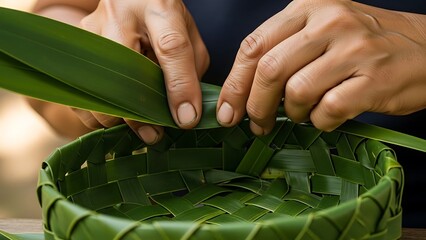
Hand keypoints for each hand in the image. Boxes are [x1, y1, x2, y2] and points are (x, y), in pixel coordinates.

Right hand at [33, 0, 208, 142]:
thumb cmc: (163, 18)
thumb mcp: (188, 32)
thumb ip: (191, 67)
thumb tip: (185, 110)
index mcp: (158, 8)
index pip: (171, 48)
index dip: (180, 87)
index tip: (186, 119)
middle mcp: (119, 15)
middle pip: (122, 72)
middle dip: (138, 113)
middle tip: (155, 134)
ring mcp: (91, 31)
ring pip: (96, 86)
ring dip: (117, 117)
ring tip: (138, 126)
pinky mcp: (75, 48)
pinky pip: (79, 92)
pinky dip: (97, 113)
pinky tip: (117, 118)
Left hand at [217, 0, 425, 134]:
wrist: (425, 49)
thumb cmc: (362, 44)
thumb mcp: (320, 32)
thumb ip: (282, 51)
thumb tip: (243, 90)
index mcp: (307, 8)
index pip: (254, 46)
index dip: (234, 83)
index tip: (228, 110)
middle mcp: (329, 22)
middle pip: (269, 70)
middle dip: (256, 106)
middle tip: (258, 124)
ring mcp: (353, 49)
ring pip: (296, 92)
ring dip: (292, 114)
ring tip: (302, 114)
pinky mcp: (373, 78)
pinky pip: (327, 110)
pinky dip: (320, 121)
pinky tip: (326, 117)